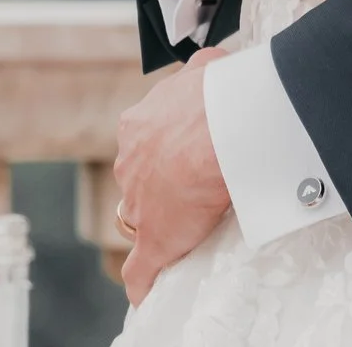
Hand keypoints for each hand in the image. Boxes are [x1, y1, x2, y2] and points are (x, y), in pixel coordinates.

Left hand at [115, 47, 231, 305]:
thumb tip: (214, 61)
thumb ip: (203, 69)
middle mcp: (130, 161)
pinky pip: (140, 268)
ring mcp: (138, 202)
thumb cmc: (218, 96)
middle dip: (156, 182)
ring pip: (136, 216)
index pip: (144, 142)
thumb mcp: (206, 68)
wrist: (220, 128)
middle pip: (137, 178)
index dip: (164, 149)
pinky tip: (146, 289)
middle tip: (189, 186)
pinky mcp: (153, 240)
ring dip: (154, 221)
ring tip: (180, 228)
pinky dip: (142, 280)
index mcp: (139, 124)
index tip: (184, 152)